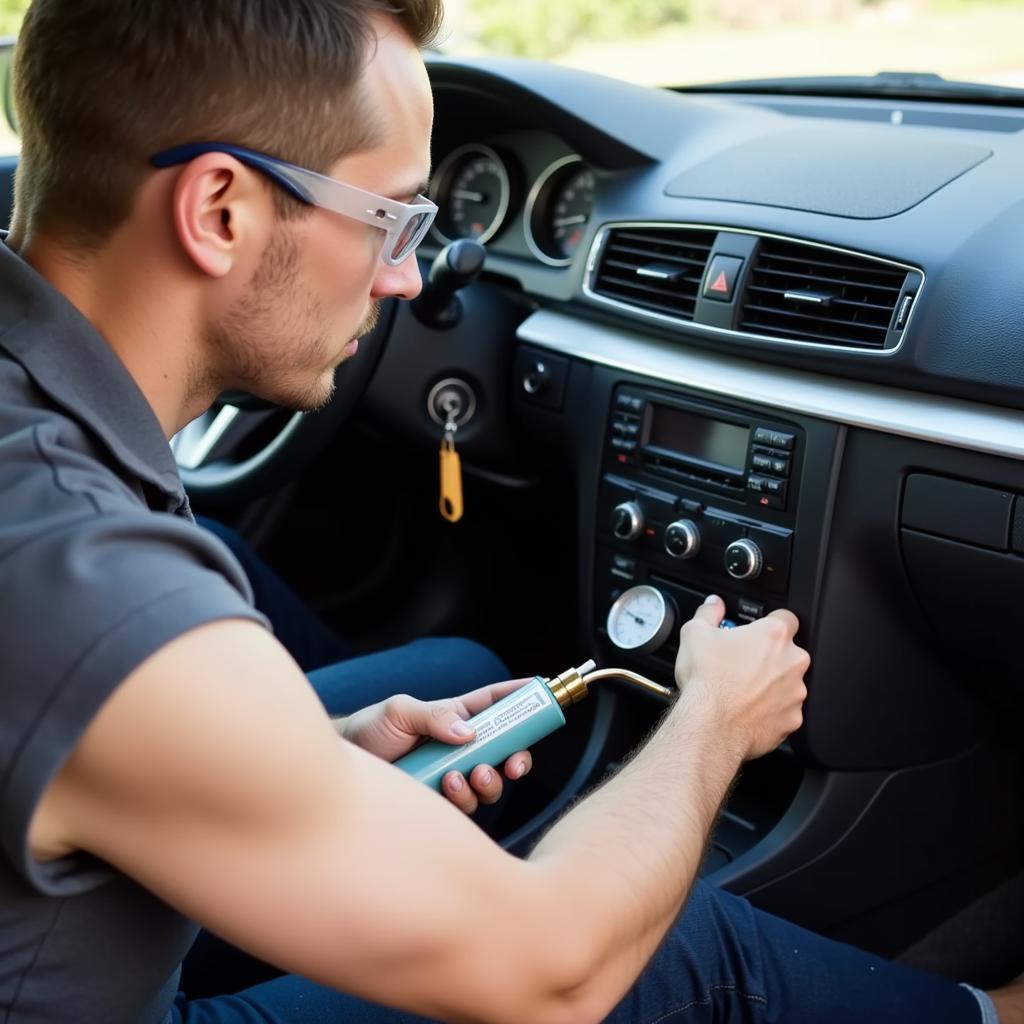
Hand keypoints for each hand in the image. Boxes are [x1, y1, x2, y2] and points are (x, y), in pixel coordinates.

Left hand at [339, 679, 534, 813]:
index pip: (496, 703)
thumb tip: (468, 733)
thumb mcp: (401, 712)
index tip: (543, 690)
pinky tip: (448, 787)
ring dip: (489, 781)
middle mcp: (462, 746)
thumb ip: (434, 716)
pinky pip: (469, 805)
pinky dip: (465, 797)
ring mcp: (454, 774)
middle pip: (507, 749)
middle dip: (519, 757)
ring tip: (465, 776)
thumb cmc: (371, 730)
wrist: (346, 765)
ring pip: (491, 782)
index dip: (521, 696)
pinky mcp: (443, 800)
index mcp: (457, 716)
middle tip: (514, 765)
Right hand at [673, 595, 809, 760]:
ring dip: (771, 684)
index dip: (770, 622)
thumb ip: (709, 612)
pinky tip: (747, 710)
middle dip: (769, 656)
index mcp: (773, 636)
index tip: (757, 631)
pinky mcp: (792, 719)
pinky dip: (770, 710)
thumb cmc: (707, 681)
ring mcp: (795, 693)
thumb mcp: (695, 634)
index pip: (786, 617)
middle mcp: (792, 662)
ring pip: (788, 682)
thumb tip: (713, 604)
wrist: (710, 726)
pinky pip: (784, 710)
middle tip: (742, 662)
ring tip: (742, 689)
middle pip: (788, 652)